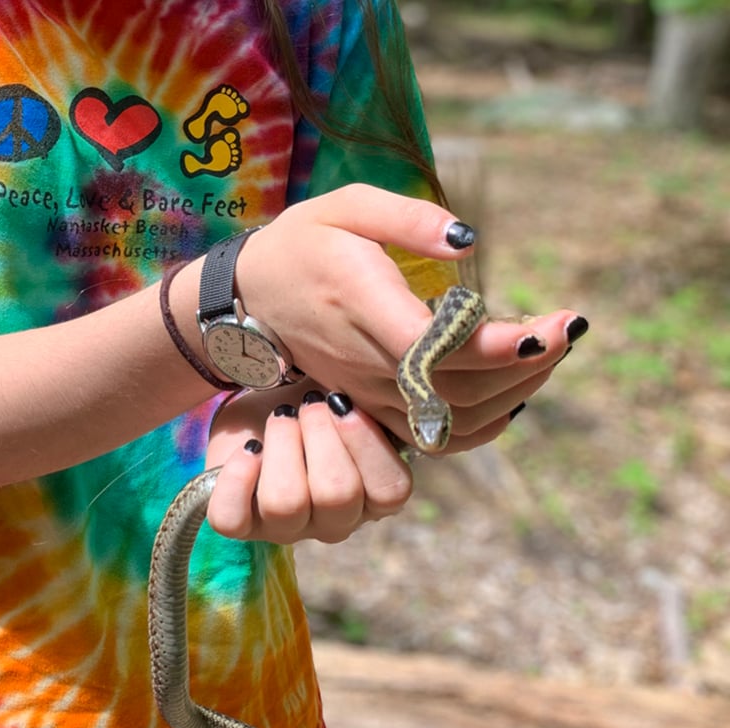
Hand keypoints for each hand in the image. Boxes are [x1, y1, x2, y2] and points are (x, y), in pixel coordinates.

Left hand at [205, 385, 410, 544]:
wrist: (261, 402)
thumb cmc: (312, 400)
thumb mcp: (346, 393)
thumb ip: (373, 401)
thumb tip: (389, 389)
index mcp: (374, 495)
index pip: (390, 491)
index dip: (367, 444)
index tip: (341, 402)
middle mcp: (335, 520)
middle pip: (336, 496)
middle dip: (319, 436)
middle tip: (307, 404)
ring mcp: (286, 528)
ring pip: (285, 505)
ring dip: (282, 446)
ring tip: (279, 417)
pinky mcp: (242, 525)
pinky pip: (231, 518)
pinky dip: (237, 477)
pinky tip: (248, 447)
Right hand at [231, 184, 581, 451]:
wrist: (247, 297)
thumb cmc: (302, 243)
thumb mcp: (347, 207)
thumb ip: (408, 220)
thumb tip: (470, 242)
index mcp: (363, 306)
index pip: (440, 346)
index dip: (502, 347)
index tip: (554, 325)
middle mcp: (367, 362)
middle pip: (460, 389)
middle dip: (527, 366)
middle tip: (568, 327)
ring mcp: (367, 391)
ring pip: (453, 418)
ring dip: (513, 393)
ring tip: (549, 352)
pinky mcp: (370, 404)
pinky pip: (434, 433)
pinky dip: (481, 423)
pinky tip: (513, 392)